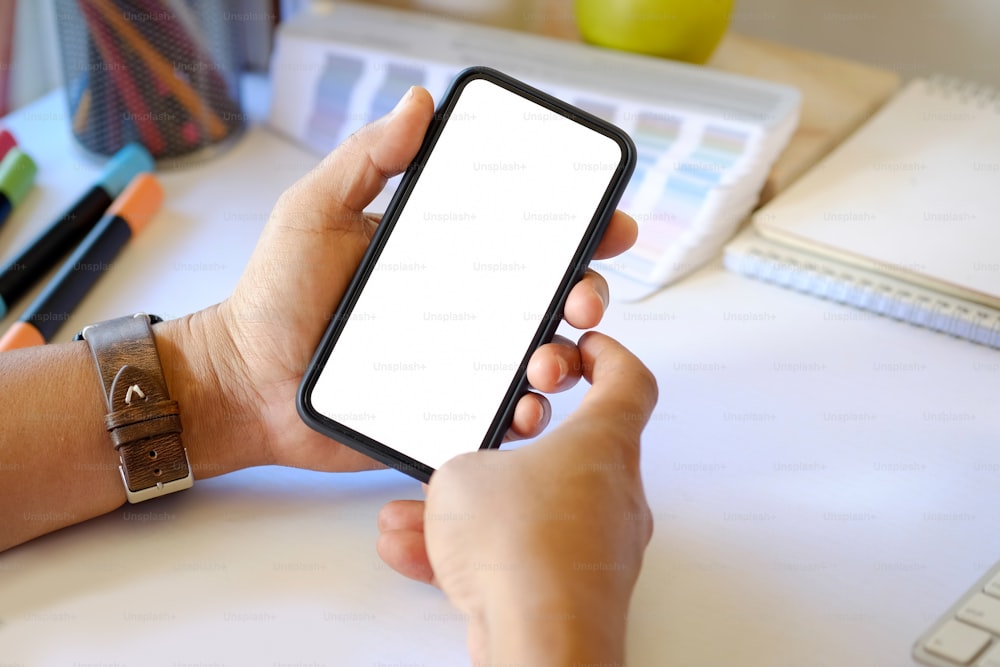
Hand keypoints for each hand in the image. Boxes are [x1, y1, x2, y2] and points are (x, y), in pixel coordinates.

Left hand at [197, 87, 637, 472]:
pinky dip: (528, 415)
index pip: (527, 239)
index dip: (579, 231)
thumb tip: (419, 104)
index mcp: (445, 258)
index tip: (610, 226)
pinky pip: (503, 417)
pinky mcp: (447, 415)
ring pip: (540, 361)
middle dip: (588, 296)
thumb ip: (364, 159)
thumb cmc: (275, 297)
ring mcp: (461, 365)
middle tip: (582, 301)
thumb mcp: (314, 213)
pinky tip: (524, 409)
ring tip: (545, 364)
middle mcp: (464, 310)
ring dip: (564, 360)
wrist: (244, 384)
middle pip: (551, 300)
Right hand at [376, 332, 657, 663]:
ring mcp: (597, 548)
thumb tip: (461, 484)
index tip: (582, 347)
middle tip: (475, 443)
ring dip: (475, 510)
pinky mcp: (573, 591)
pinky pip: (518, 557)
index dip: (606, 357)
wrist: (538, 641)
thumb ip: (465, 465)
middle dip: (510, 447)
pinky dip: (473, 555)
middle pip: (571, 450)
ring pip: (531, 510)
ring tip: (420, 516)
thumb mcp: (463, 473)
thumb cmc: (521, 548)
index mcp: (602, 446)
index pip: (629, 382)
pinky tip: (419, 554)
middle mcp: (612, 495)